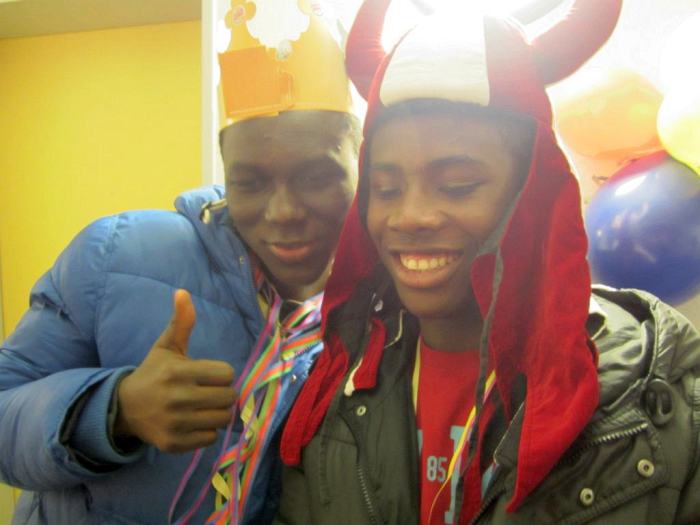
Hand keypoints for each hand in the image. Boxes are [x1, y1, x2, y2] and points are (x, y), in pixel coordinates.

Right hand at [114, 289, 236, 452]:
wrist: (125, 408)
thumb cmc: (153, 373)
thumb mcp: (166, 346)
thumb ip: (181, 322)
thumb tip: (183, 292)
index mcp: (178, 372)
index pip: (226, 374)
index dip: (220, 374)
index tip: (208, 375)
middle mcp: (177, 398)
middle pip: (229, 398)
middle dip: (222, 394)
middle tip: (208, 393)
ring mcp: (175, 423)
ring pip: (222, 419)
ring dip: (217, 413)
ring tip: (203, 407)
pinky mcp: (174, 443)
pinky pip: (211, 439)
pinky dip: (206, 432)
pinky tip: (192, 423)